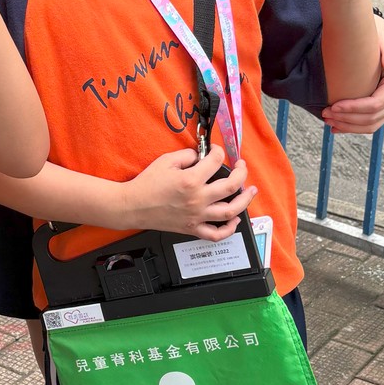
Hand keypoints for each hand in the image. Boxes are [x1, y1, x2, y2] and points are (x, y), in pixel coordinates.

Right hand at [122, 145, 256, 239]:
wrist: (133, 206)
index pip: (216, 161)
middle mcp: (198, 199)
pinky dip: (229, 229)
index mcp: (191, 180)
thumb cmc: (147, 184)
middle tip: (241, 167)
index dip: (219, 151)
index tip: (216, 151)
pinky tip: (234, 220)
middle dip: (241, 173)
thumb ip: (187, 155)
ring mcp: (197, 216)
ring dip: (245, 201)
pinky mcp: (192, 228)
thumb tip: (201, 156)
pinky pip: (216, 234)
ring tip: (250, 192)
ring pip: (231, 211)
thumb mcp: (166, 160)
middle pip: (232, 186)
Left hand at [323, 17, 383, 133]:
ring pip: (371, 125)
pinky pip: (369, 123)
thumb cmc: (376, 33)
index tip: (333, 106)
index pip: (376, 104)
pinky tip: (336, 126)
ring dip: (348, 126)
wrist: (375, 36)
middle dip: (347, 119)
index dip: (353, 109)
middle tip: (324, 113)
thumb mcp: (382, 36)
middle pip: (373, 118)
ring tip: (327, 120)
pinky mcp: (383, 106)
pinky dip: (352, 127)